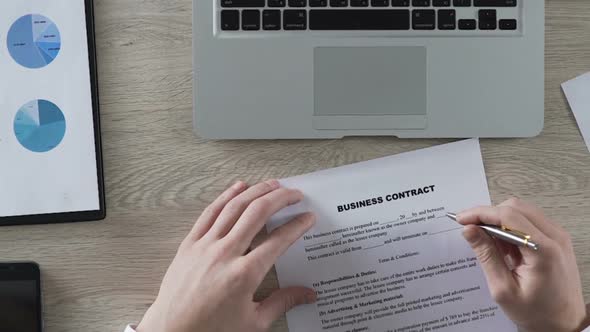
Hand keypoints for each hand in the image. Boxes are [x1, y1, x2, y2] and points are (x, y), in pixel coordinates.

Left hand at [136, 180, 316, 331]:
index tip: (308, 217)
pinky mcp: (189, 244)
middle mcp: (225, 254)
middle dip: (281, 199)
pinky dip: (226, 196)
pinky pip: (210, 212)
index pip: (278, 241)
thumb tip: (308, 294)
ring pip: (234, 207)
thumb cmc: (210, 331)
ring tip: (273, 184)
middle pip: (258, 213)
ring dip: (256, 191)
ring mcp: (205, 246)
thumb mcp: (253, 323)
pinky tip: (238, 187)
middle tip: (295, 194)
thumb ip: (283, 303)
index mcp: (244, 275)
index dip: (297, 226)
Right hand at [458, 198, 587, 331]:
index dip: (480, 213)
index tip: (462, 219)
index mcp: (543, 251)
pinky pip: (529, 220)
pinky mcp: (556, 238)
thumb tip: (470, 230)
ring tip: (490, 243)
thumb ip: (486, 255)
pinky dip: (511, 226)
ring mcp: (558, 236)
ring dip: (500, 220)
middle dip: (488, 215)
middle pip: (515, 207)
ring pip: (521, 210)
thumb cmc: (537, 312)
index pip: (508, 216)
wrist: (564, 323)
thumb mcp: (503, 289)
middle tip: (471, 229)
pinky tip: (504, 246)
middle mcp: (555, 238)